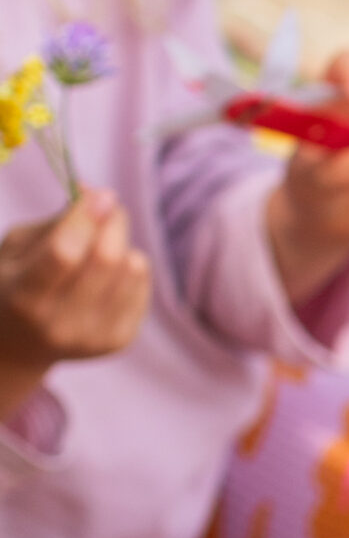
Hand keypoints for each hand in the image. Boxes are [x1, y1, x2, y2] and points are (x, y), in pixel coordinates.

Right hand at [0, 194, 150, 410]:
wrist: (22, 344)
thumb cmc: (17, 282)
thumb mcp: (17, 248)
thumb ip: (55, 222)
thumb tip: (97, 193)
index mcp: (24, 297)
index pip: (64, 253)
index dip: (86, 217)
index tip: (100, 194)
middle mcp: (60, 324)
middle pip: (106, 259)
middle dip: (113, 221)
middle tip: (108, 206)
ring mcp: (93, 337)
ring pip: (131, 269)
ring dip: (122, 243)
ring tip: (101, 244)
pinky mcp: (120, 340)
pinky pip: (142, 283)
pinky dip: (131, 265)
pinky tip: (110, 271)